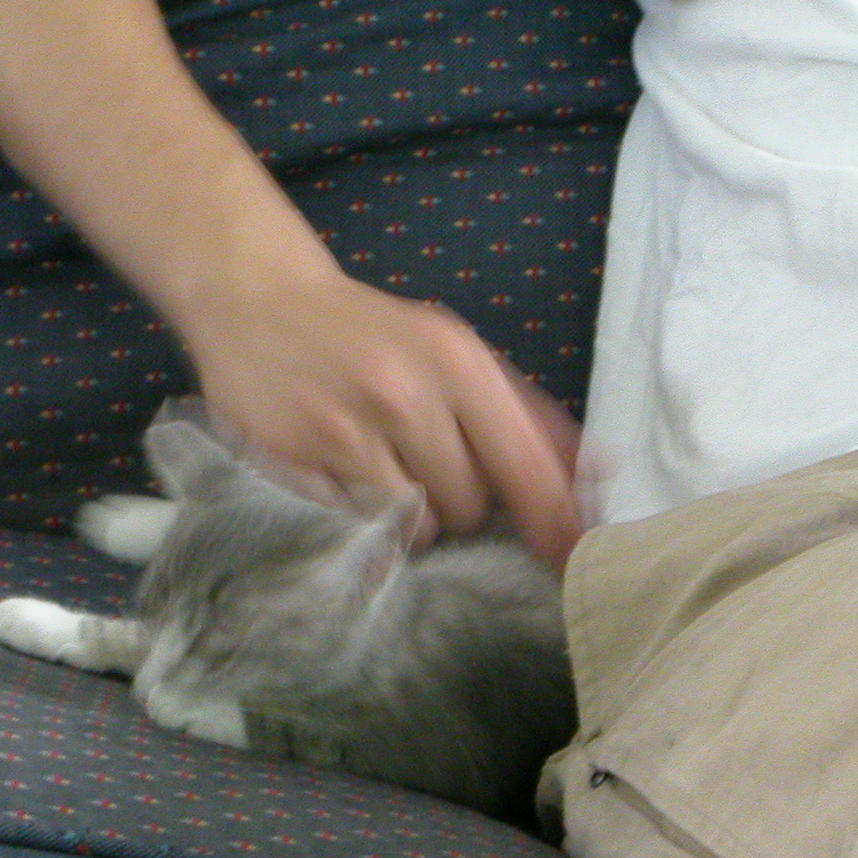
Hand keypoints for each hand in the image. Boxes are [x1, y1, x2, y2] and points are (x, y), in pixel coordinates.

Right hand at [184, 268, 582, 568]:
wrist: (257, 297)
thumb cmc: (373, 333)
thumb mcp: (454, 350)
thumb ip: (526, 413)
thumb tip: (599, 473)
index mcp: (454, 362)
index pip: (523, 467)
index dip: (553, 522)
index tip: (571, 559)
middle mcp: (403, 396)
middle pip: (470, 507)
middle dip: (461, 502)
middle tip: (430, 467)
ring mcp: (343, 433)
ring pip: (415, 526)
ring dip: (413, 516)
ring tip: (387, 471)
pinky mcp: (293, 463)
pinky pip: (356, 528)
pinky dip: (361, 518)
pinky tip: (345, 474)